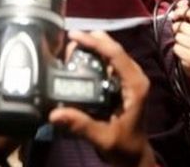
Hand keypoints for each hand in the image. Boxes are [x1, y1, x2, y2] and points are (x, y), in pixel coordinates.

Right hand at [49, 31, 153, 166]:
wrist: (134, 156)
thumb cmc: (124, 147)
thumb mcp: (102, 137)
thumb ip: (80, 125)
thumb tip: (54, 113)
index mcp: (135, 86)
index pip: (116, 54)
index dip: (95, 42)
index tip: (74, 35)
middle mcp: (135, 77)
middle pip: (113, 48)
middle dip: (91, 41)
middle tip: (68, 43)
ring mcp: (130, 78)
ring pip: (111, 52)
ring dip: (92, 47)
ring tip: (69, 49)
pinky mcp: (123, 82)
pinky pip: (109, 62)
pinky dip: (94, 56)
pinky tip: (78, 59)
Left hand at [169, 2, 189, 74]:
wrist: (189, 63)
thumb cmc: (187, 42)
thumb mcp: (188, 27)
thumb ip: (185, 13)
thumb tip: (182, 2)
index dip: (180, 12)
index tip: (175, 15)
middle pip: (182, 26)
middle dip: (176, 30)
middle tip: (178, 35)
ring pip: (178, 37)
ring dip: (175, 41)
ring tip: (180, 44)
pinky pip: (177, 48)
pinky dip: (175, 50)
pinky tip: (180, 52)